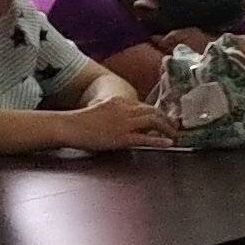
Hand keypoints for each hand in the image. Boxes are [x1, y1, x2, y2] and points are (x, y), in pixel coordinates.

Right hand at [63, 97, 179, 150]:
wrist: (69, 125)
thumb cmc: (81, 121)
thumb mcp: (101, 110)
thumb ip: (115, 112)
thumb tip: (125, 120)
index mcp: (119, 101)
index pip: (144, 105)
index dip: (158, 113)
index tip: (165, 119)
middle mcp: (125, 109)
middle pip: (153, 111)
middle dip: (167, 119)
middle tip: (175, 127)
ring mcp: (124, 123)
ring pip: (153, 121)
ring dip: (167, 129)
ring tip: (175, 135)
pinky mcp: (122, 137)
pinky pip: (145, 138)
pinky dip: (159, 140)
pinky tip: (168, 143)